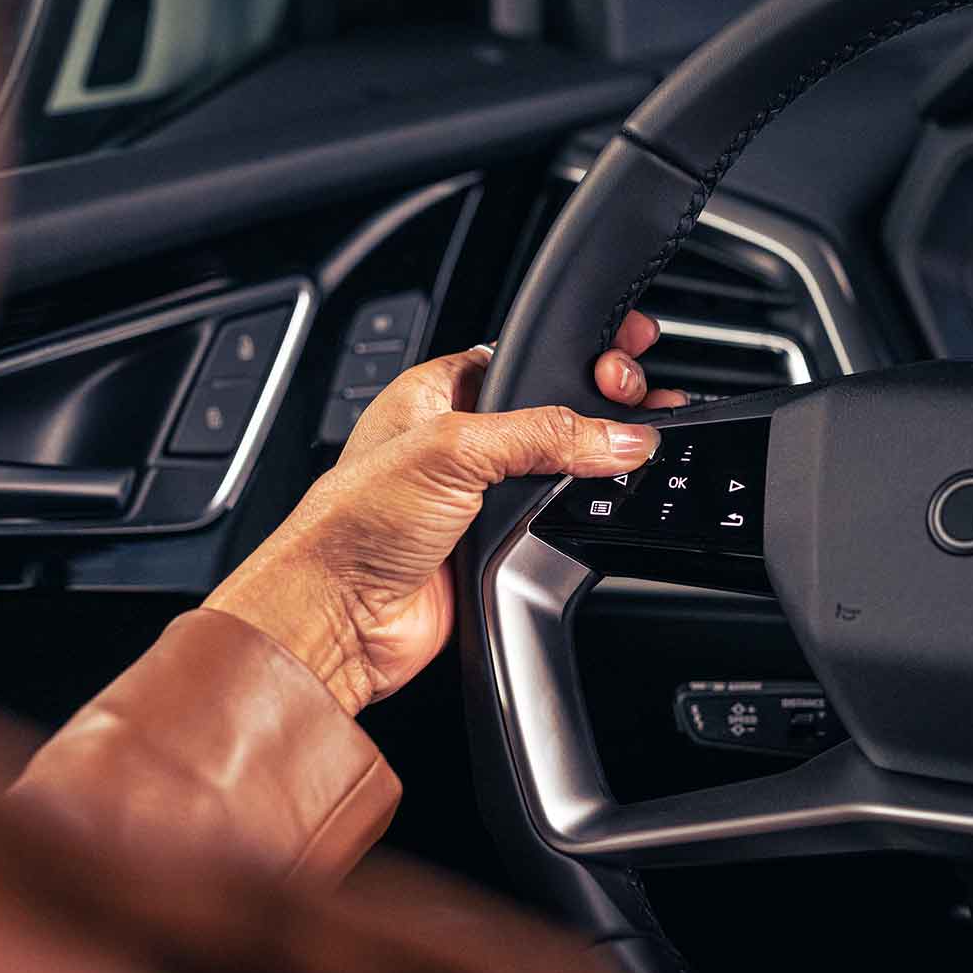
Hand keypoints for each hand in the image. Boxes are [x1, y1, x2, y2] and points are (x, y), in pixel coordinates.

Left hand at [204, 311, 684, 712]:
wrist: (341, 619)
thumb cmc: (352, 526)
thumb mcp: (454, 451)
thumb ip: (544, 435)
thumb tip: (618, 436)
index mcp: (436, 393)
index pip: (523, 359)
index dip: (572, 355)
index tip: (621, 353)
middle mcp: (460, 440)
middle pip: (552, 411)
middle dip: (596, 406)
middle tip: (632, 406)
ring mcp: (480, 495)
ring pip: (560, 468)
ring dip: (592, 464)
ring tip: (627, 453)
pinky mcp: (496, 542)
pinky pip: (555, 519)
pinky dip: (582, 514)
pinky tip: (599, 504)